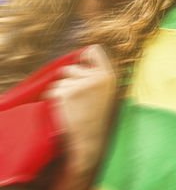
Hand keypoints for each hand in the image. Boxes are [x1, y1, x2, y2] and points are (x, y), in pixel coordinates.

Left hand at [45, 45, 116, 174]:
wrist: (89, 138)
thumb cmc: (96, 116)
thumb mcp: (106, 92)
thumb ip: (96, 75)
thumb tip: (81, 57)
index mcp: (108, 76)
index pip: (94, 50)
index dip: (84, 56)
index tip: (81, 64)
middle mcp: (96, 77)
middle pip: (71, 68)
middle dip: (69, 80)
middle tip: (78, 98)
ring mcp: (80, 85)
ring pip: (61, 80)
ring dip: (62, 91)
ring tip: (73, 105)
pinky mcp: (65, 94)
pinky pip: (53, 90)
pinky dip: (54, 99)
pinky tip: (65, 109)